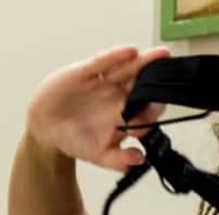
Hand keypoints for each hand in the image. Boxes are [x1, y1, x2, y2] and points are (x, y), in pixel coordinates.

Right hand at [25, 45, 171, 171]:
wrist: (46, 129)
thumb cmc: (76, 140)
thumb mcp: (98, 155)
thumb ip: (118, 160)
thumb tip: (139, 160)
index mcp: (125, 117)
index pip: (146, 111)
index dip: (154, 109)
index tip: (158, 109)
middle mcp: (118, 97)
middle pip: (142, 86)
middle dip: (157, 79)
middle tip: (172, 72)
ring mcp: (104, 84)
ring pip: (128, 70)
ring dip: (145, 61)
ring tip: (162, 54)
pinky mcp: (85, 72)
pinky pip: (103, 62)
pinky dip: (115, 56)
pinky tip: (130, 52)